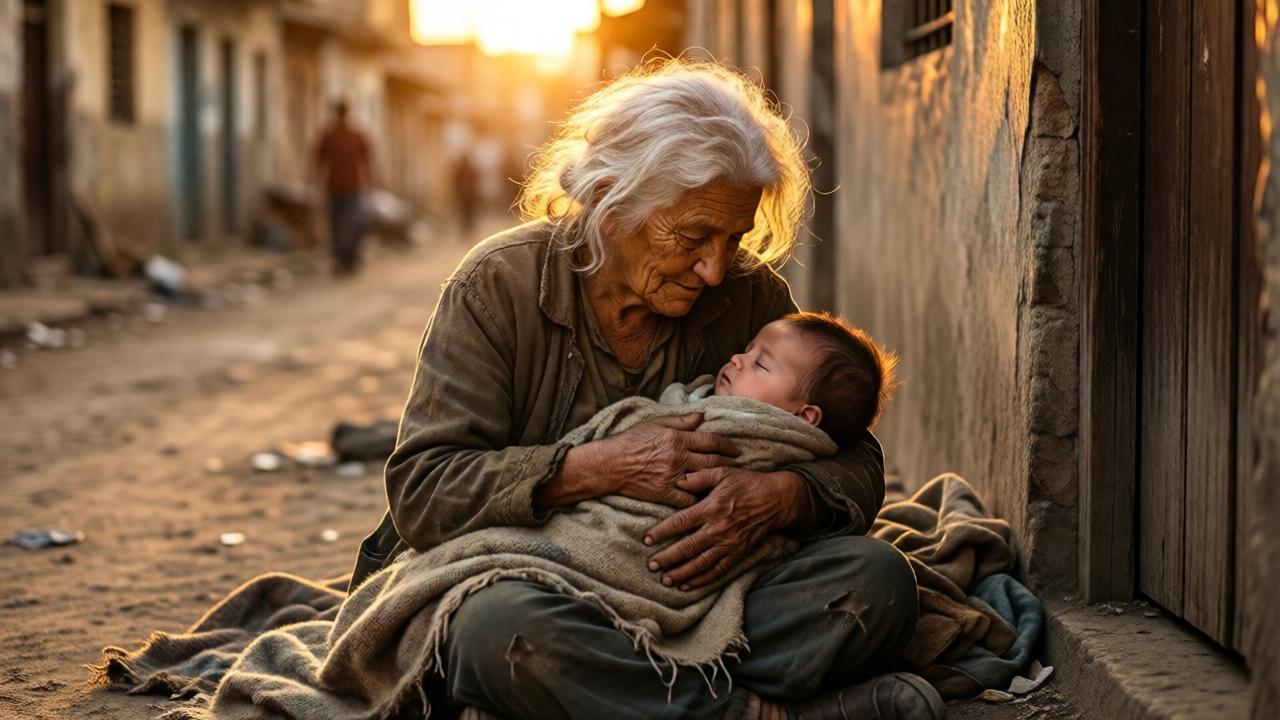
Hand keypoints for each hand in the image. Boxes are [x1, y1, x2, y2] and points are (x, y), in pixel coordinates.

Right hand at [601, 413, 740, 508]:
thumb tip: (701, 416)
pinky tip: (707, 499)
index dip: (727, 445)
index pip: (711, 441)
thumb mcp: (655, 423)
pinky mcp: (664, 493)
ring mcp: (672, 476)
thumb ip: (680, 420)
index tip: (736, 450)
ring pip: (703, 480)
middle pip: (712, 461)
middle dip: (729, 463)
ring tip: (728, 482)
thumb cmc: (631, 440)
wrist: (611, 464)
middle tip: (738, 466)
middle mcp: (677, 457)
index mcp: (677, 438)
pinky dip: (699, 499)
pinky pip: (688, 499)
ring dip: (718, 481)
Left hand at [643, 469, 808, 589]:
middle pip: (687, 547)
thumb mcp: (724, 473)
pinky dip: (702, 580)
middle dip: (667, 558)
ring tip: (665, 579)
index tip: (647, 540)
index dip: (662, 533)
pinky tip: (688, 584)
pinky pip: (717, 570)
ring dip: (681, 573)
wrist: (777, 500)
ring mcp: (729, 543)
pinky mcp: (738, 553)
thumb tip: (678, 481)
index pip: (680, 523)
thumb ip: (700, 477)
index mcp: (711, 508)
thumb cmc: (748, 483)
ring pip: (701, 563)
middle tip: (651, 565)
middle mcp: (718, 529)